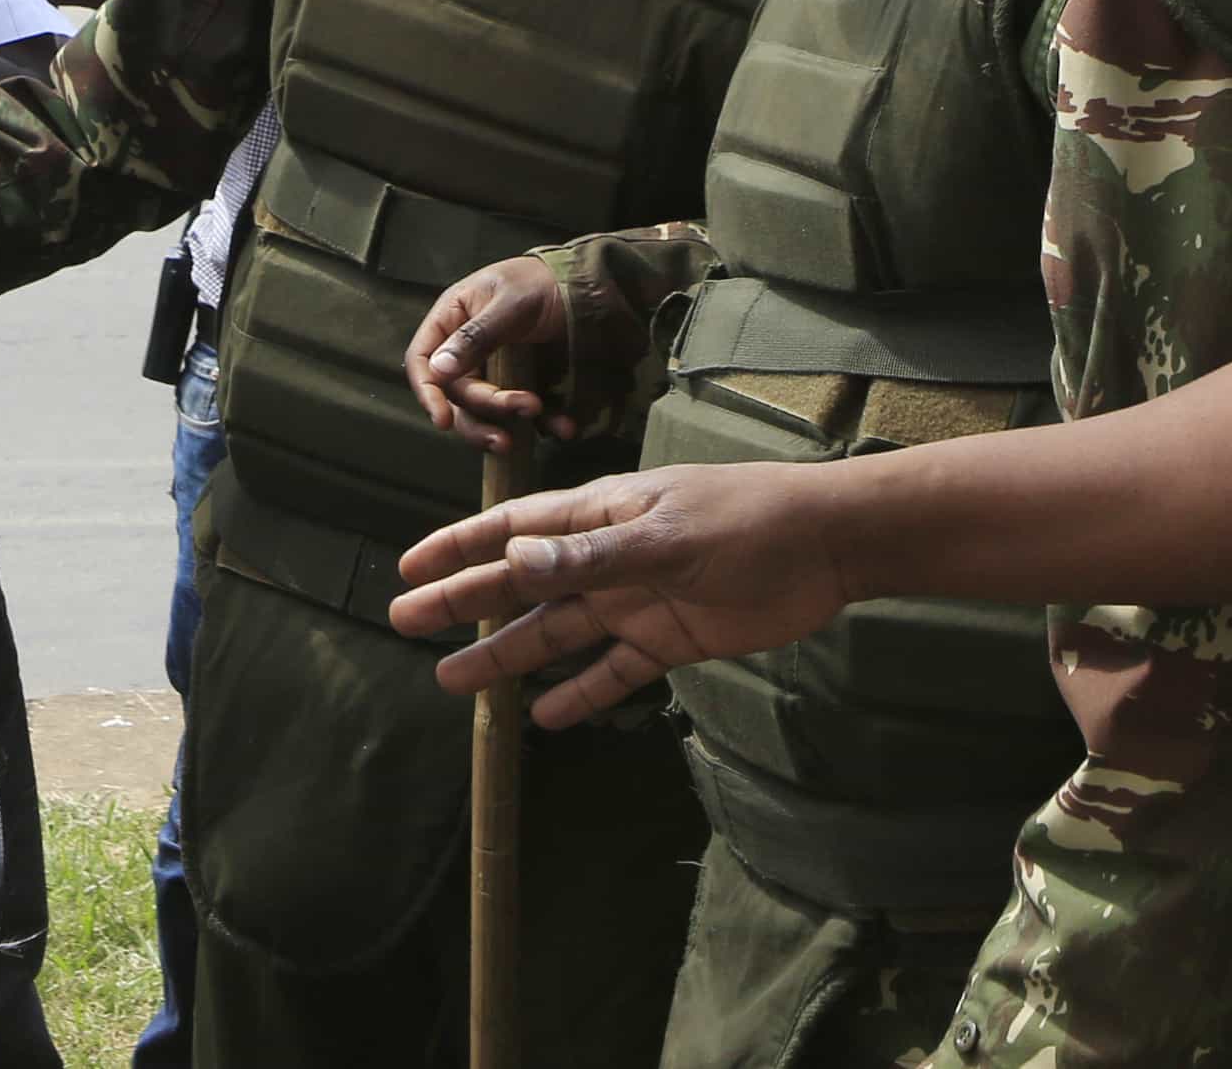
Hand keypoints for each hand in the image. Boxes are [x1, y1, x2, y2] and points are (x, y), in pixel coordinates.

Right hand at [387, 467, 862, 725]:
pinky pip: (615, 671)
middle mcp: (608, 557)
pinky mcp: (670, 638)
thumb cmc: (746, 520)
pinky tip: (544, 718)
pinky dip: (581, 692)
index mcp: (601, 514)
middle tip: (405, 622)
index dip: (460, 546)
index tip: (409, 565)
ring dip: (508, 655)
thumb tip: (515, 560)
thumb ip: (592, 555)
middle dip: (464, 602)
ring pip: (558, 632)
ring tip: (455, 682)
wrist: (825, 546)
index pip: (515, 529)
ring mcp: (637, 600)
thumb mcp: (665, 536)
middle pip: (522, 585)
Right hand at [403, 253, 643, 451]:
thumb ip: (475, 336)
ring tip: (537, 416)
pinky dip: (543, 424)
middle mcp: (467, 350)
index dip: (428, 392)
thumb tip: (438, 370)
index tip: (442, 420)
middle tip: (523, 406)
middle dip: (486, 407)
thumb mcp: (510, 303)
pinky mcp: (522, 385)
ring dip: (505, 424)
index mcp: (452, 320)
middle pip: (457, 394)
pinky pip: (523, 414)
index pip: (422, 361)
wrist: (589, 287)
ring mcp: (494, 371)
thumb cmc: (542, 282)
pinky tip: (565, 426)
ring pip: (484, 412)